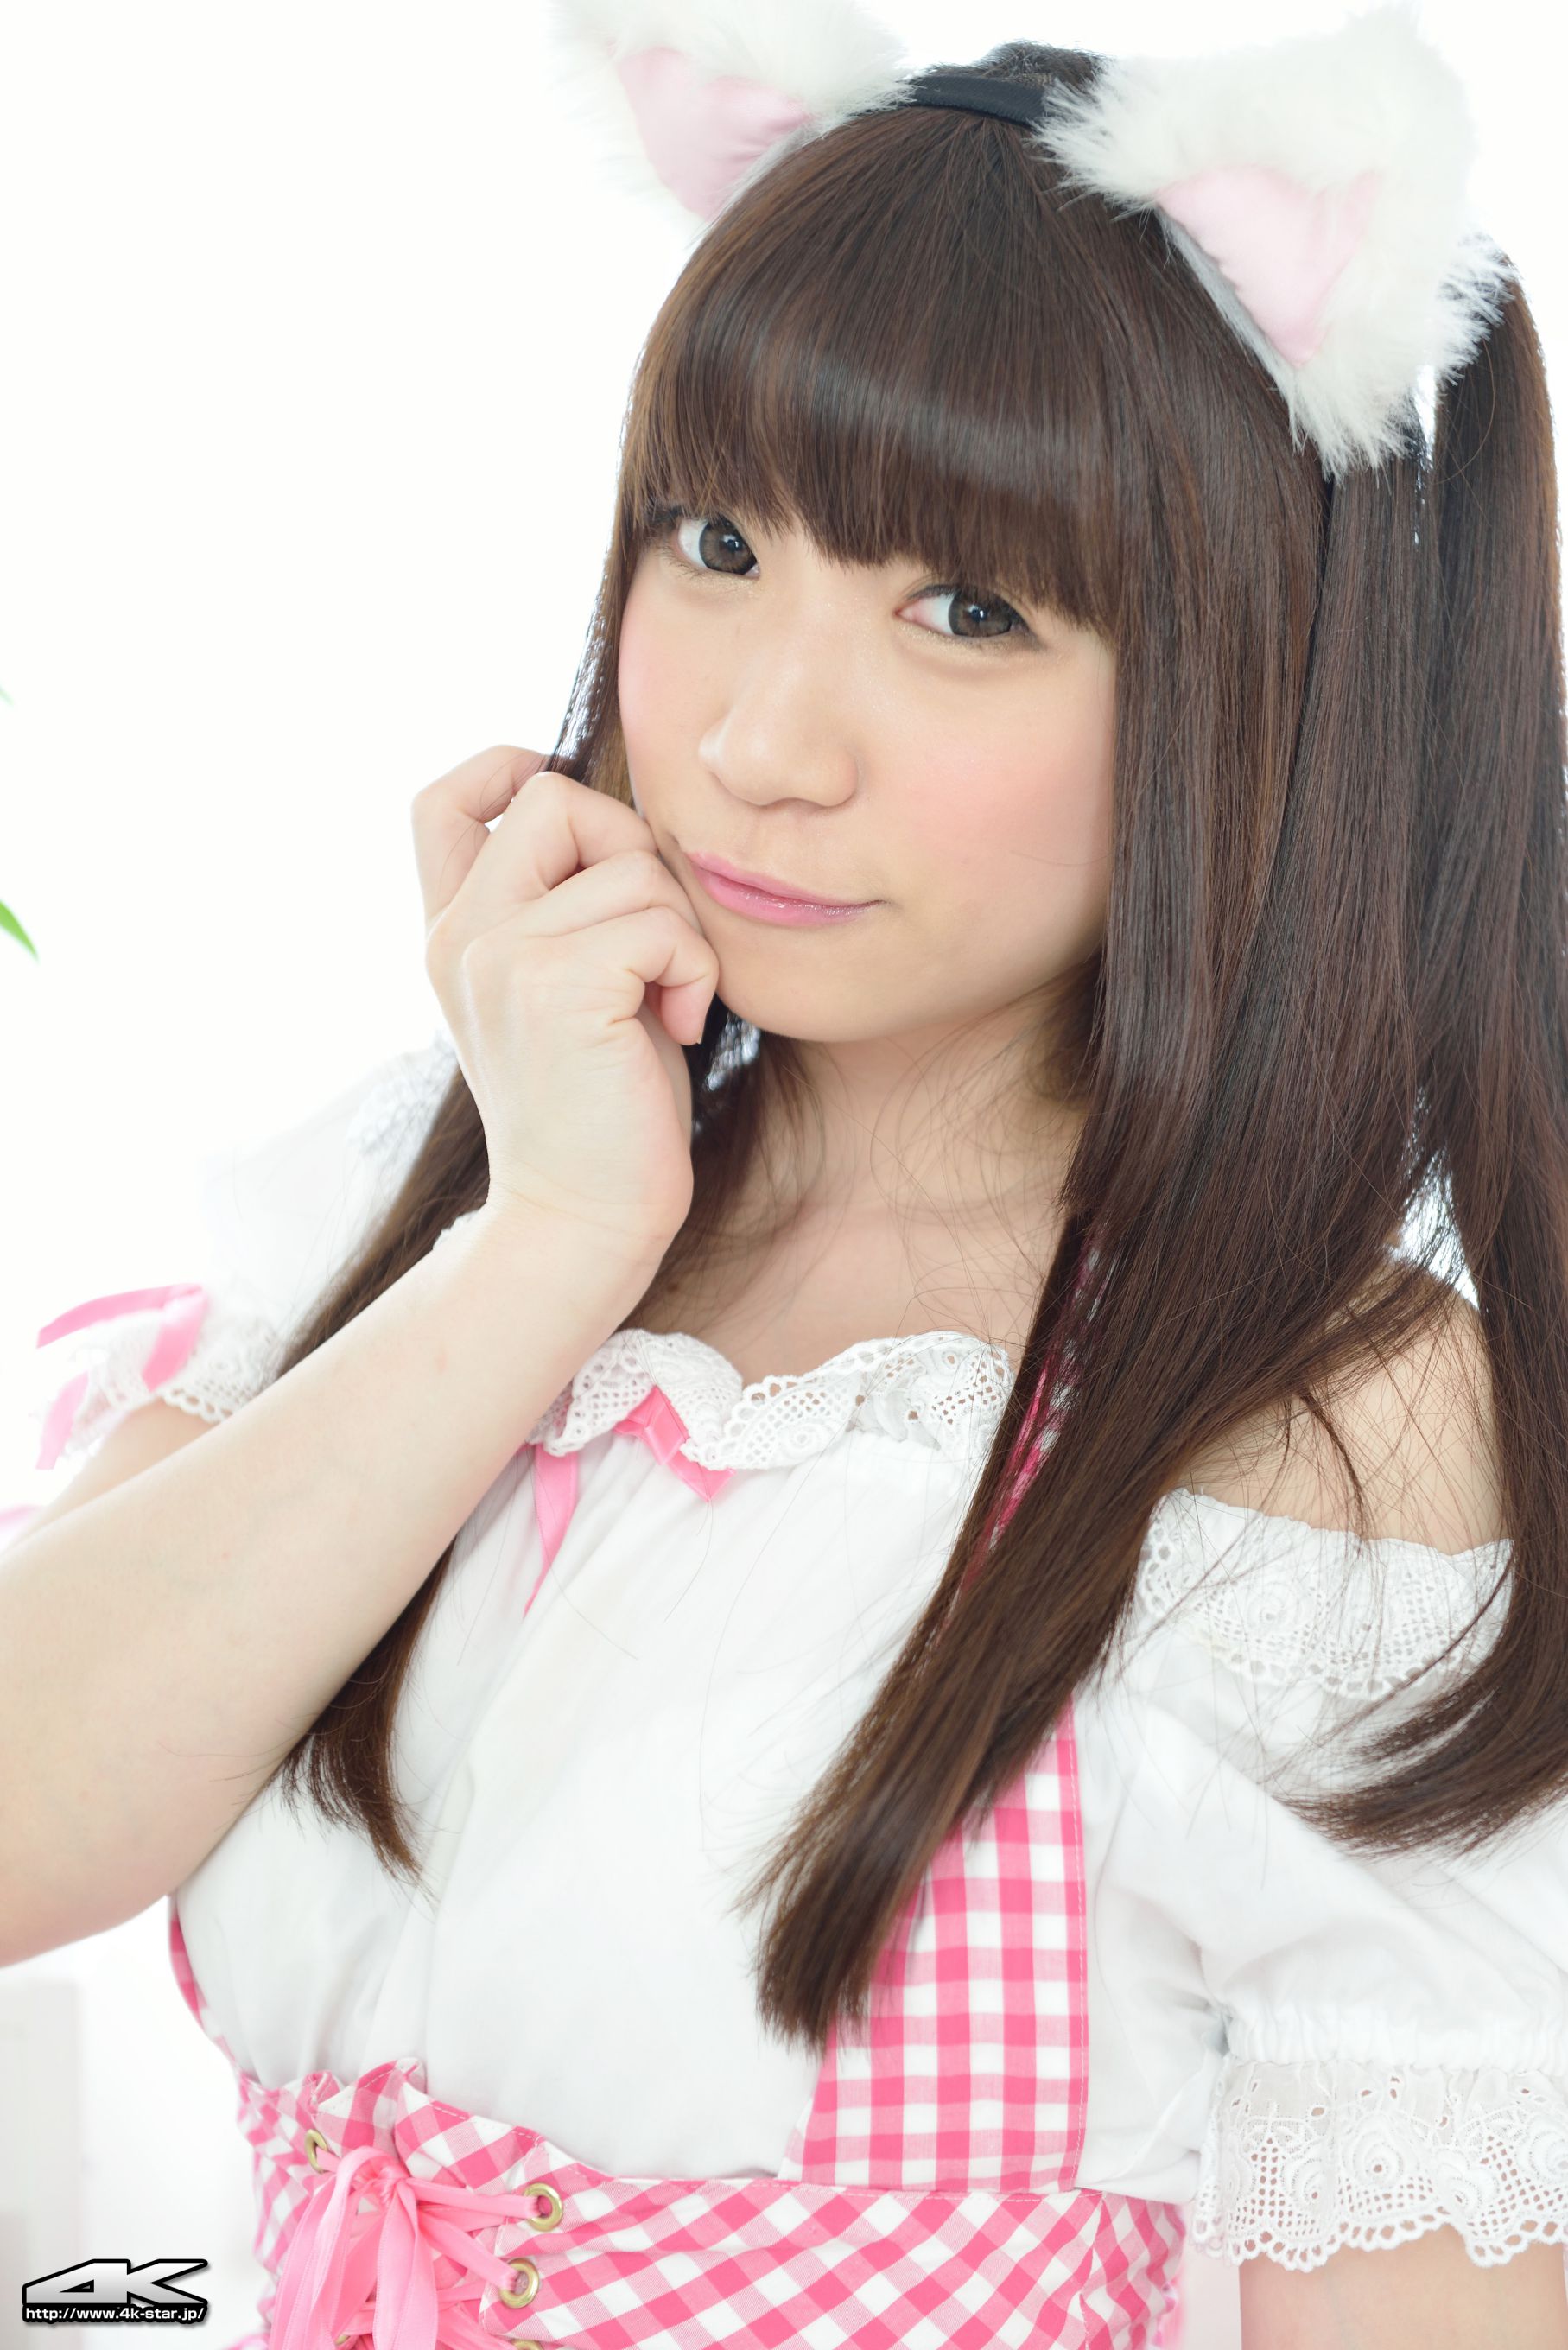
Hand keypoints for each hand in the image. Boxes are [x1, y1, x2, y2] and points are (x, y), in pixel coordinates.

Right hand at [415, 746, 719, 1256]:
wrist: (582, 1219)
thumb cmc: (602, 1109)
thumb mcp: (568, 988)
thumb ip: (565, 908)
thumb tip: (628, 823)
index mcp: (452, 934)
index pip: (446, 801)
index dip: (509, 770)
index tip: (579, 823)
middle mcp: (460, 936)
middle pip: (554, 798)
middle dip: (632, 853)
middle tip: (653, 946)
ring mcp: (499, 957)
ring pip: (630, 864)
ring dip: (679, 930)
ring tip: (665, 1006)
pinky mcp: (557, 986)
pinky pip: (661, 922)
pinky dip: (693, 971)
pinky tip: (678, 1029)